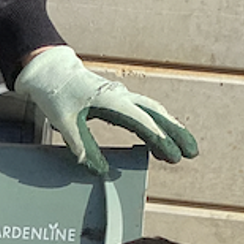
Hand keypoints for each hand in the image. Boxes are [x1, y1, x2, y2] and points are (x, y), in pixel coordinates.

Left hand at [14, 46, 197, 173]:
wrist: (51, 71)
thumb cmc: (57, 94)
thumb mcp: (66, 123)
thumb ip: (84, 147)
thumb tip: (101, 171)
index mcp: (110, 100)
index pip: (141, 122)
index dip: (159, 140)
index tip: (173, 155)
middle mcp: (121, 96)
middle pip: (156, 114)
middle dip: (176, 133)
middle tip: (191, 153)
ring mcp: (122, 96)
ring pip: (154, 111)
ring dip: (170, 129)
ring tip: (182, 150)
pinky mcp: (118, 99)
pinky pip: (144, 110)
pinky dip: (156, 124)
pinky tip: (159, 140)